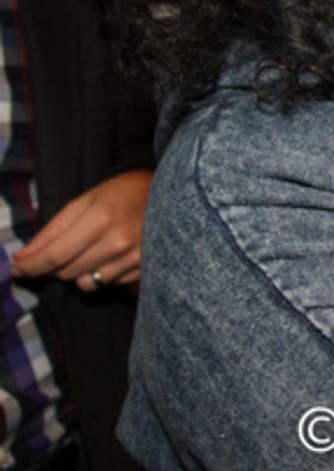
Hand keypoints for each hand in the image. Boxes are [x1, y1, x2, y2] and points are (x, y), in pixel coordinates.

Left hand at [11, 169, 152, 290]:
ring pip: (87, 283)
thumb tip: (22, 258)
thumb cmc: (123, 193)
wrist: (171, 193)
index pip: (55, 255)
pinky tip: (111, 257)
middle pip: (68, 272)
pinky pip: (110, 285)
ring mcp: (136, 258)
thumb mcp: (85, 201)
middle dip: (55, 266)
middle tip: (60, 251)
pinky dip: (103, 275)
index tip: (17, 269)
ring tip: (90, 252)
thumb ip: (53, 230)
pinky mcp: (147, 269)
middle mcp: (119, 241)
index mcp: (101, 218)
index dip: (31, 266)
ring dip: (80, 272)